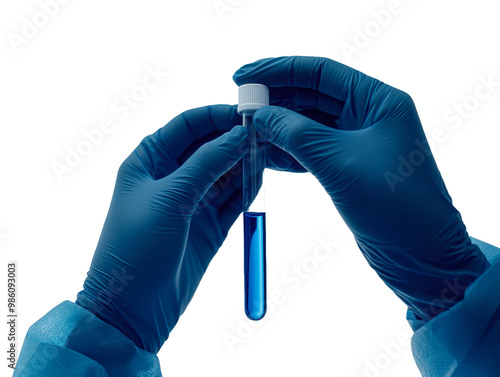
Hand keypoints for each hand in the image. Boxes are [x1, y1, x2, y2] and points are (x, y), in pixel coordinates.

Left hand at [76, 105, 247, 353]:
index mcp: (150, 159)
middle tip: (267, 134)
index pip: (188, 124)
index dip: (217, 116)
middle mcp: (172, 176)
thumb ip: (208, 163)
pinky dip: (247, 188)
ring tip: (271, 152)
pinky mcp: (208, 225)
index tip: (248, 114)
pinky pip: (232, 199)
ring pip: (225, 171)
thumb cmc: (135, 246)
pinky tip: (262, 176)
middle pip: (211, 146)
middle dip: (236, 139)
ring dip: (245, 162)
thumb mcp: (170, 197)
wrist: (133, 309)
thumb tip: (241, 133)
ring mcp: (192, 201)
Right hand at [233, 56, 489, 319]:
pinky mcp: (348, 166)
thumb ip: (296, 134)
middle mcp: (369, 115)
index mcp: (378, 101)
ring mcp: (358, 141)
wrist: (420, 256)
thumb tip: (259, 114)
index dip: (278, 70)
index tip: (243, 76)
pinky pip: (311, 149)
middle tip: (239, 106)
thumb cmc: (395, 207)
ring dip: (277, 126)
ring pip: (308, 123)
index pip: (320, 72)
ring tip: (245, 131)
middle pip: (312, 95)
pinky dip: (287, 150)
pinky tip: (264, 153)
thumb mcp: (339, 163)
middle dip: (275, 99)